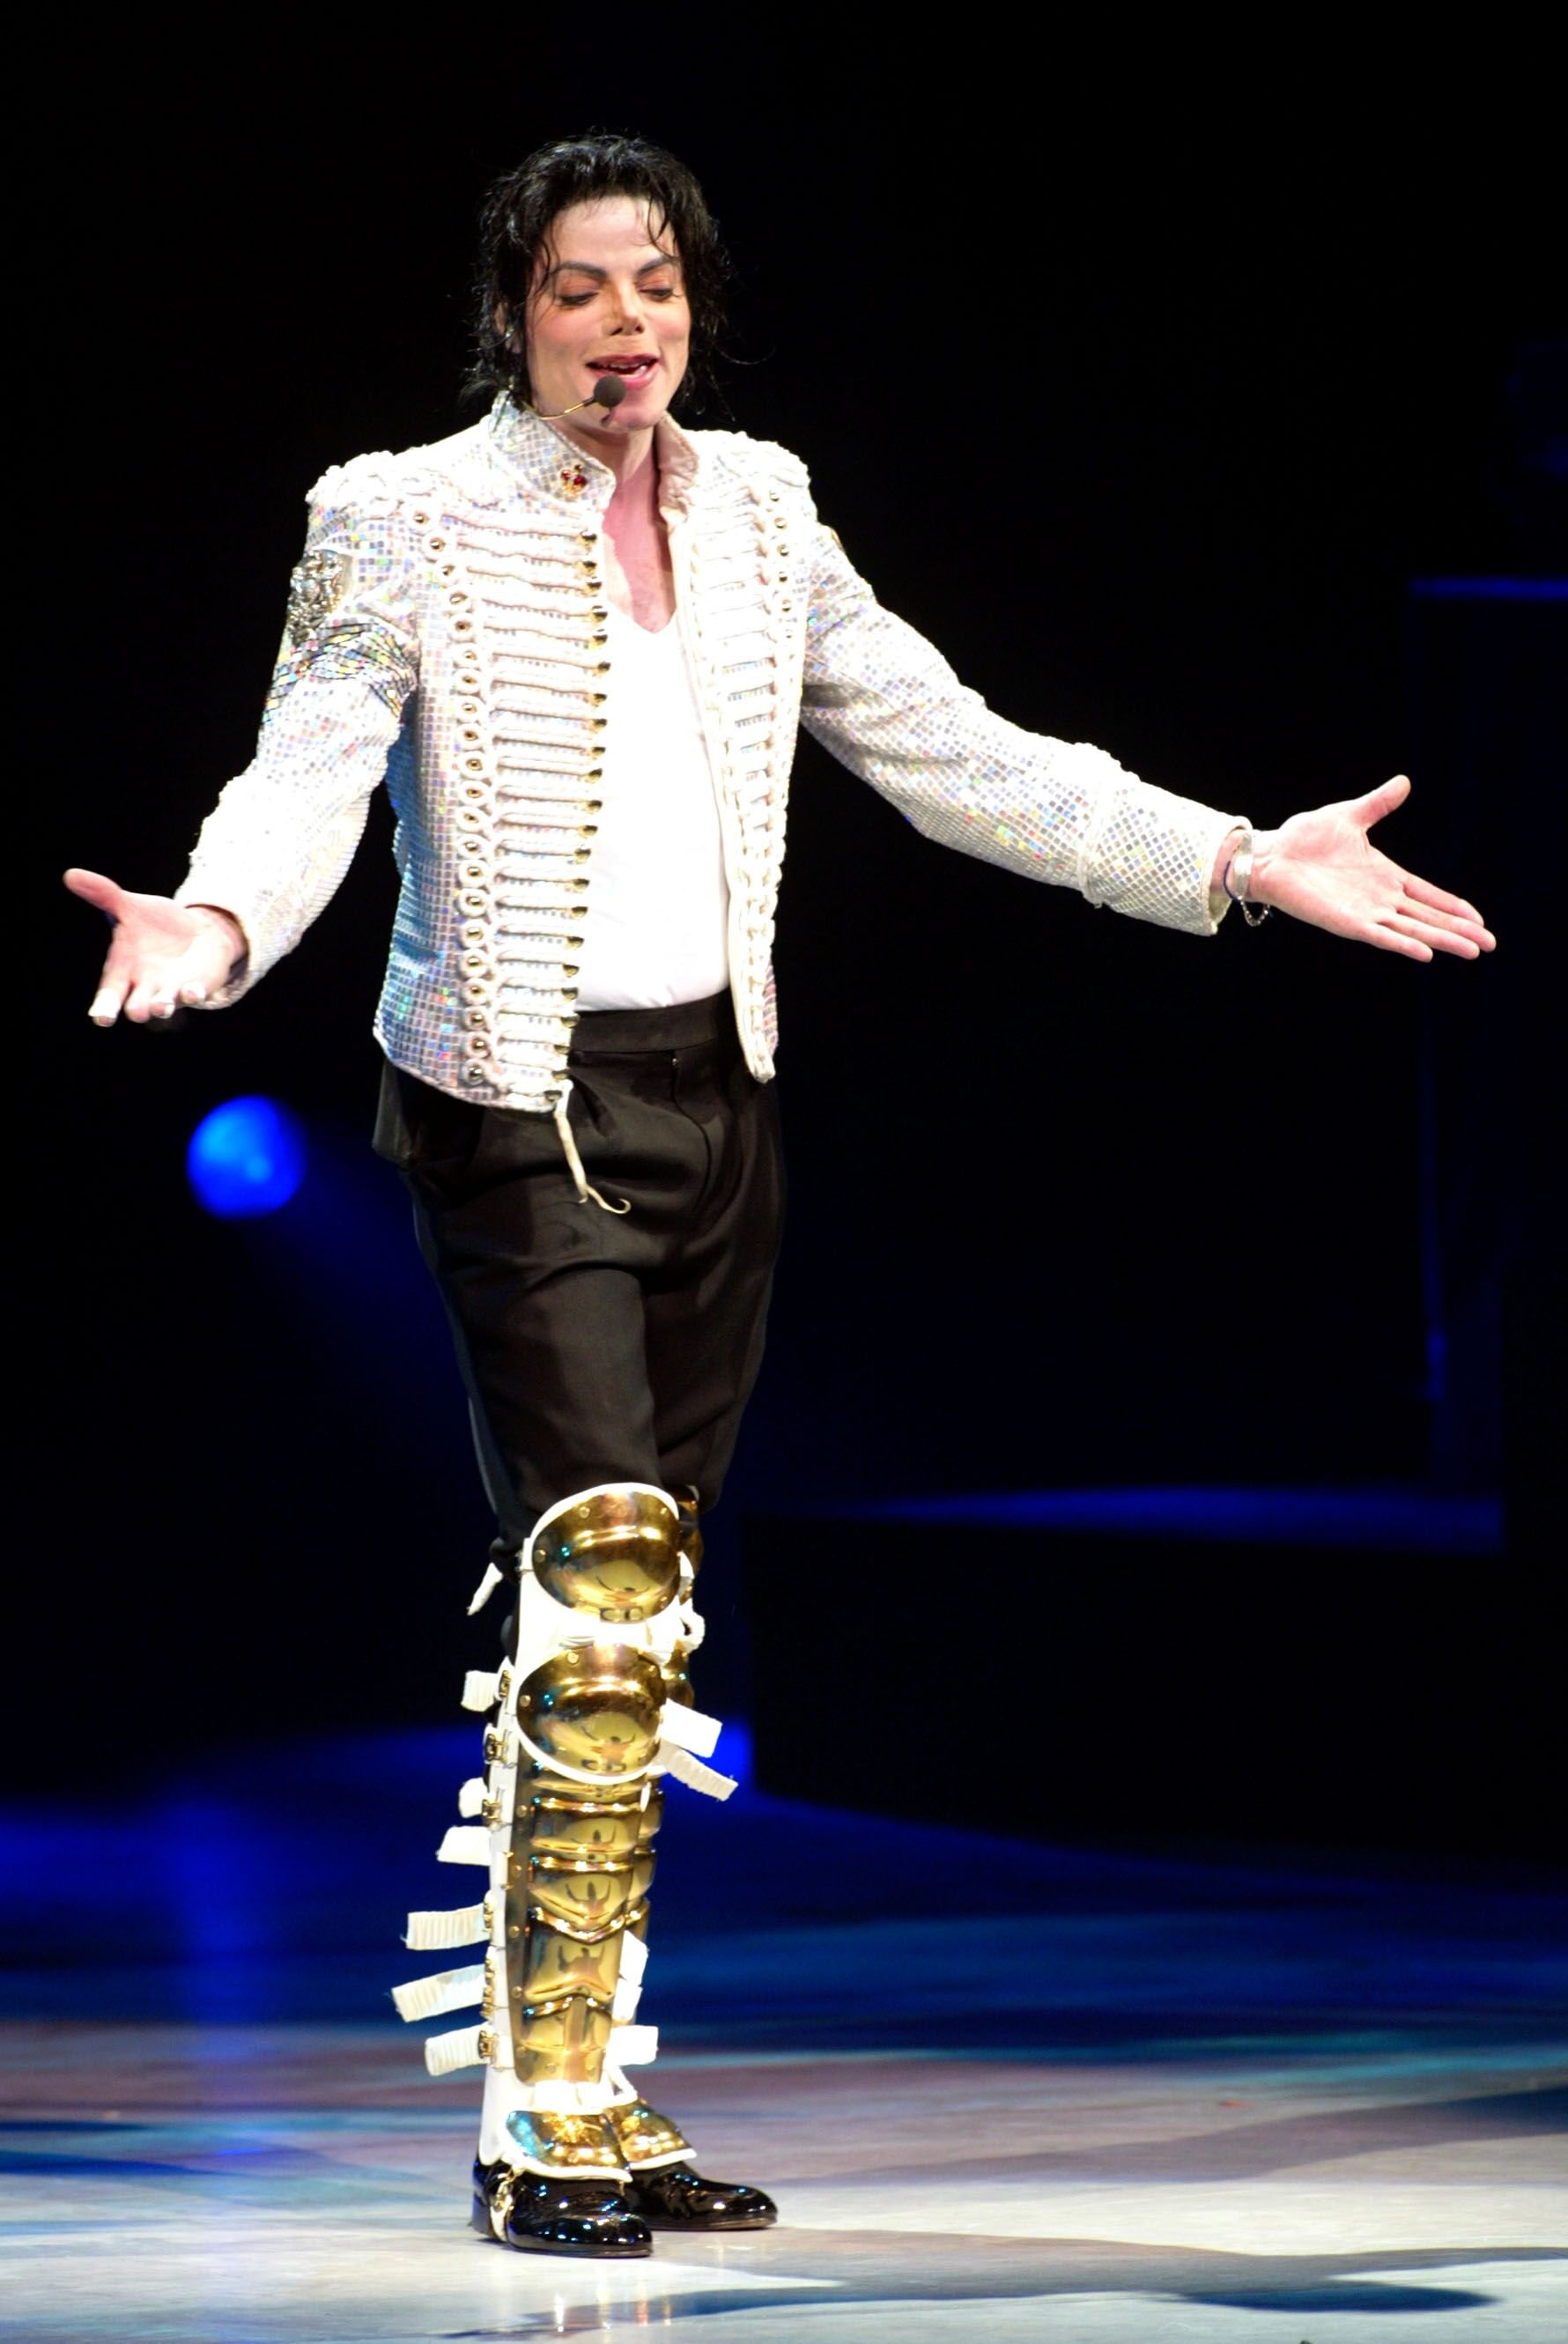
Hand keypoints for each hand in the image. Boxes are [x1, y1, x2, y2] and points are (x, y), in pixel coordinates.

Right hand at [64, 868, 246, 1023]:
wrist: (196, 930)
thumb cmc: (156, 924)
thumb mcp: (130, 907)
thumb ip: (104, 895)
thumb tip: (70, 875)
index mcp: (124, 971)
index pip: (110, 993)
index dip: (105, 1006)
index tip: (101, 1018)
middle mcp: (146, 986)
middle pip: (136, 1006)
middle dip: (136, 1009)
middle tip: (135, 1012)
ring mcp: (172, 989)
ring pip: (164, 1005)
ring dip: (162, 1006)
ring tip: (161, 1006)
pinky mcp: (196, 985)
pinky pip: (194, 994)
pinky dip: (193, 993)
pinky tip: (193, 990)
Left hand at [1245, 777, 1494, 961]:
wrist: (1270, 854)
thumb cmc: (1303, 838)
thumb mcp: (1350, 816)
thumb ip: (1378, 804)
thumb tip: (1404, 782)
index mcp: (1384, 876)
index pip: (1428, 895)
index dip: (1454, 907)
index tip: (1480, 920)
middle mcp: (1380, 898)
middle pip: (1428, 918)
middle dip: (1460, 931)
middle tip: (1489, 945)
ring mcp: (1365, 912)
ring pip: (1413, 930)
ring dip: (1442, 940)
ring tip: (1472, 952)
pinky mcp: (1347, 922)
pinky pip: (1382, 936)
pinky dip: (1404, 943)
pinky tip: (1427, 953)